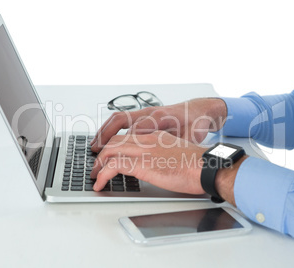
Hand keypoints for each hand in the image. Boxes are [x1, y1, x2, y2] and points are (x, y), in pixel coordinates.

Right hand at [90, 98, 226, 151]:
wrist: (199, 111)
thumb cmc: (196, 124)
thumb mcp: (191, 137)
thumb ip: (178, 145)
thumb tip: (169, 156)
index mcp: (161, 117)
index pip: (137, 129)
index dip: (124, 143)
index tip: (114, 157)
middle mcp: (150, 112)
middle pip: (121, 119)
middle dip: (106, 134)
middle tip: (96, 150)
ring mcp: (146, 112)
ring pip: (119, 118)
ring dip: (104, 131)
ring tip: (94, 145)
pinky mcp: (144, 115)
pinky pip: (122, 119)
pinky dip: (111, 128)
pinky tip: (105, 139)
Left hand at [90, 131, 207, 194]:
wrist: (206, 166)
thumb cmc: (196, 163)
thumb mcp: (175, 153)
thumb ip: (162, 154)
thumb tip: (155, 165)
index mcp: (155, 136)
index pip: (126, 136)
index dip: (112, 146)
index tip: (106, 155)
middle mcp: (146, 139)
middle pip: (114, 141)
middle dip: (101, 154)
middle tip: (95, 165)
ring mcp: (143, 150)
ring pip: (109, 151)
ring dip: (98, 165)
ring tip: (94, 177)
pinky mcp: (142, 164)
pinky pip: (113, 166)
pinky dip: (102, 175)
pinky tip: (100, 184)